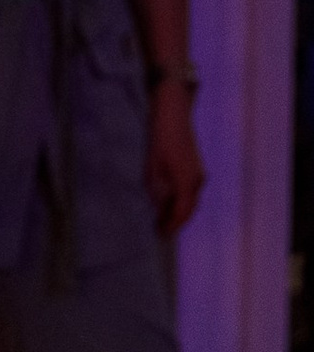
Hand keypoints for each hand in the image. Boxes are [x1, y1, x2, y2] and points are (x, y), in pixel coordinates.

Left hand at [146, 81, 204, 232]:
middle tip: (160, 230)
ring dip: (178, 212)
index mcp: (186, 183)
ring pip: (190, 201)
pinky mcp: (196, 168)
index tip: (160, 235)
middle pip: (188, 210)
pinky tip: (168, 202)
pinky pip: (190, 191)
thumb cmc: (160, 140)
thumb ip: (157, 193)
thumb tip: (160, 210)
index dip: (171, 227)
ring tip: (162, 219)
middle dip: (175, 222)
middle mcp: (197, 181)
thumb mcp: (152, 170)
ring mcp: (199, 174)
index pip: (181, 214)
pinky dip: (181, 200)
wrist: (173, 115)